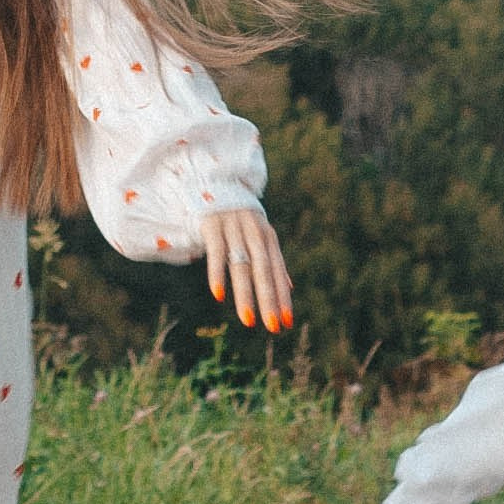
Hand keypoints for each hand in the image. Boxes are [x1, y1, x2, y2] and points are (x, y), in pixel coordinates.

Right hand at [202, 205, 292, 330]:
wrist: (216, 178)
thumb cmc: (240, 215)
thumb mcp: (259, 233)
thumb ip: (273, 259)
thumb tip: (290, 287)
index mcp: (267, 236)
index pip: (277, 270)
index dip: (282, 296)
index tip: (286, 322)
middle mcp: (253, 232)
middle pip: (263, 270)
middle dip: (269, 299)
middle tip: (273, 326)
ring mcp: (233, 227)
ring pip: (242, 265)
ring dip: (245, 294)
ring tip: (248, 321)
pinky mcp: (212, 224)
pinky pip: (216, 252)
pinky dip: (218, 273)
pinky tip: (219, 295)